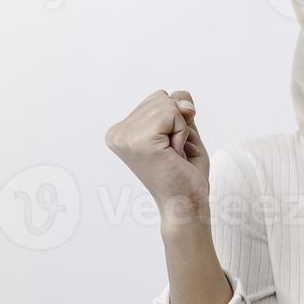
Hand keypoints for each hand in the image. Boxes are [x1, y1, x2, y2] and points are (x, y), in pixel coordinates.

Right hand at [104, 89, 209, 229]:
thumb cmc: (185, 173)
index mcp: (121, 132)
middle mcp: (118, 133)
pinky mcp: (139, 141)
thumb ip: (179, 107)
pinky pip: (173, 113)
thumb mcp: (184, 129)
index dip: (175, 121)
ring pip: (168, 104)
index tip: (169, 149)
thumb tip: (181, 100)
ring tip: (173, 155)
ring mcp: (126, 137)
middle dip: (179, 124)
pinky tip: (174, 154)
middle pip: (162, 98)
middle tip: (173, 153)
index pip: (159, 99)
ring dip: (181, 130)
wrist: (186, 205)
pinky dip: (182, 132)